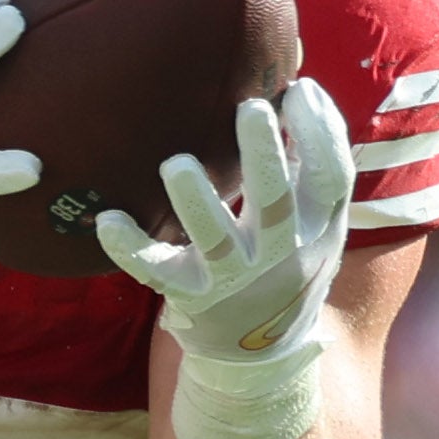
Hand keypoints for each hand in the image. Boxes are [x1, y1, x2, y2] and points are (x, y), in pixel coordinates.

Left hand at [100, 78, 354, 364]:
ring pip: (214, 239)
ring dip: (195, 202)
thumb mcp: (317, 223)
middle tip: (251, 109)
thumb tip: (301, 86)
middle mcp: (278, 254)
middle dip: (263, 156)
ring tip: (177, 164)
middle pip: (274, 202)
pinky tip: (108, 219)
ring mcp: (233, 278)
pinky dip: (130, 247)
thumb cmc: (289, 263)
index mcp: (315, 228)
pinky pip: (156, 270)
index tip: (298, 89)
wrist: (262, 353)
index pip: (330, 178)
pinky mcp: (191, 295)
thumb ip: (312, 164)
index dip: (320, 133)